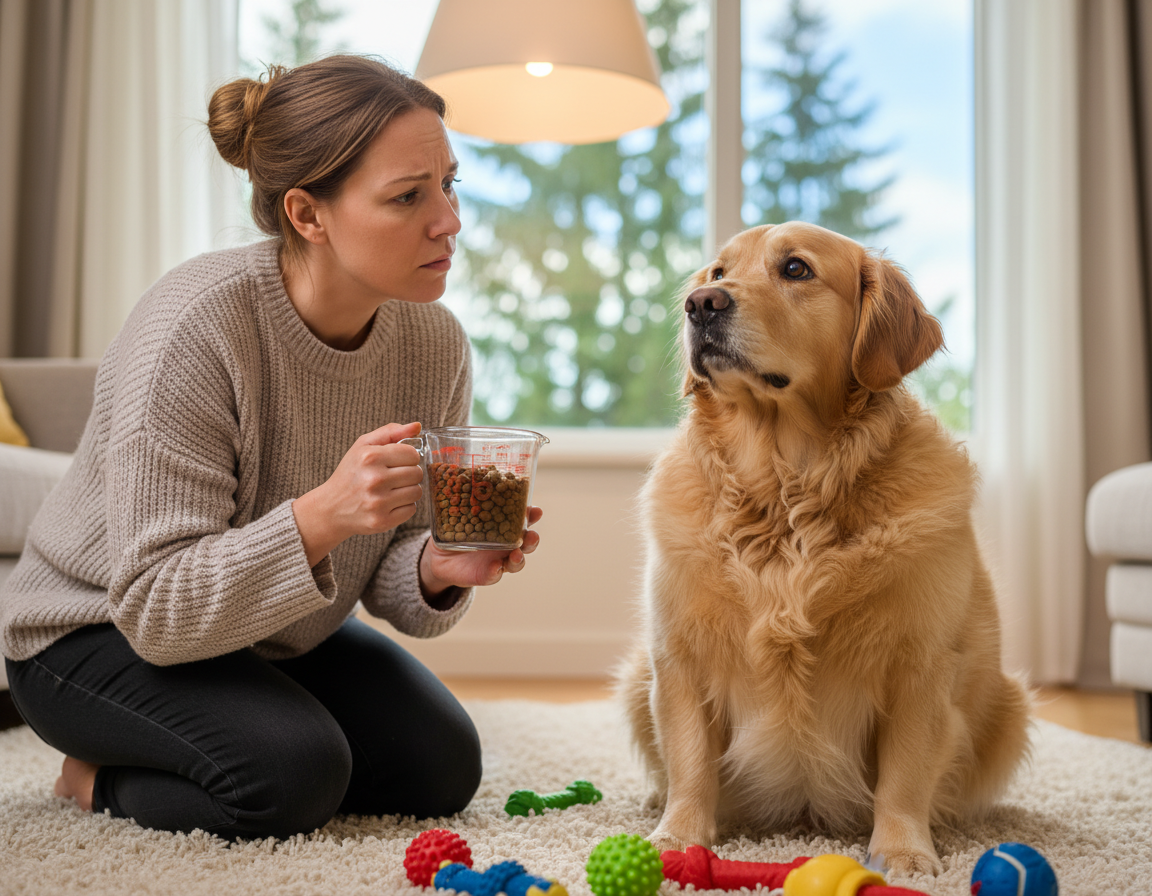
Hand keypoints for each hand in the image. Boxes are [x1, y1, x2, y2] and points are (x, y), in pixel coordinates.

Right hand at [293, 422, 423, 566]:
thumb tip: (417, 426)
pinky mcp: (382, 521)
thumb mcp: (363, 446)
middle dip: (409, 474)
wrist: (330, 508)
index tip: (397, 461)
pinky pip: (411, 510)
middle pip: (416, 473)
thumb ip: (390, 432)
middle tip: (394, 477)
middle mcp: (374, 479)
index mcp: (370, 457)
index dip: (408, 457)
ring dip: (408, 490)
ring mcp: (378, 502)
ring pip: (417, 492)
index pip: (412, 454)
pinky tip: (390, 503)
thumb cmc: (350, 473)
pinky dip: (404, 506)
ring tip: (392, 490)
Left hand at [420, 506, 542, 596]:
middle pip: (527, 542)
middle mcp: (506, 543)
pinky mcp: (487, 574)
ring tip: (517, 554)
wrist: (440, 556)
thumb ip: (460, 497)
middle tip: (531, 535)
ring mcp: (498, 560)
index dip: (532, 515)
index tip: (536, 510)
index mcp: (504, 525)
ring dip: (520, 558)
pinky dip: (496, 571)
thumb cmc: (453, 528)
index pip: (522, 519)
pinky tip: (495, 567)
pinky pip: (494, 575)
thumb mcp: (456, 511)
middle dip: (532, 538)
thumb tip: (452, 470)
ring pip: (517, 561)